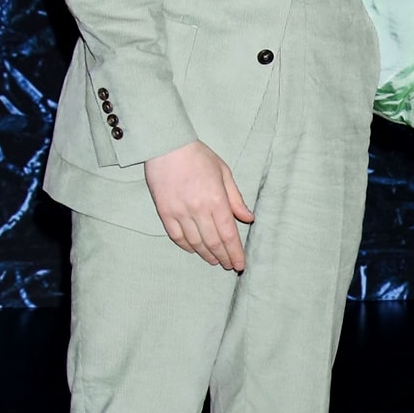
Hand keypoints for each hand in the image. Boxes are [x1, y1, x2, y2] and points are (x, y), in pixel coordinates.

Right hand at [144, 140, 254, 270]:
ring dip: (206, 255)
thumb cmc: (198, 156)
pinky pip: (177, 236)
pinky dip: (186, 246)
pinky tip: (194, 250)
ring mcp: (180, 212)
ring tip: (214, 261)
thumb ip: (236, 199)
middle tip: (229, 266)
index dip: (235, 252)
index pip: (228, 234)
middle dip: (223, 257)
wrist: (166, 146)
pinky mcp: (164, 212)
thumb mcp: (224, 172)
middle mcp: (198, 209)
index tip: (240, 264)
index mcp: (216, 199)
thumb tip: (249, 218)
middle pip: (213, 242)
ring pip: (195, 243)